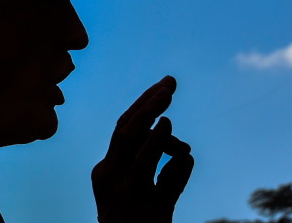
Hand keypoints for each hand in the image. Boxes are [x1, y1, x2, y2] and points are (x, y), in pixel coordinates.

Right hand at [91, 76, 193, 222]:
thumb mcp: (156, 193)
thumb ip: (165, 170)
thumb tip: (184, 151)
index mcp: (106, 171)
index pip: (122, 129)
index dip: (143, 105)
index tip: (164, 87)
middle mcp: (107, 177)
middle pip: (123, 131)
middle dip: (147, 105)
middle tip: (169, 84)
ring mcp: (119, 192)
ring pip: (131, 149)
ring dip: (151, 124)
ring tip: (167, 106)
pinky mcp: (136, 207)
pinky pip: (150, 174)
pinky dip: (165, 155)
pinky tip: (183, 149)